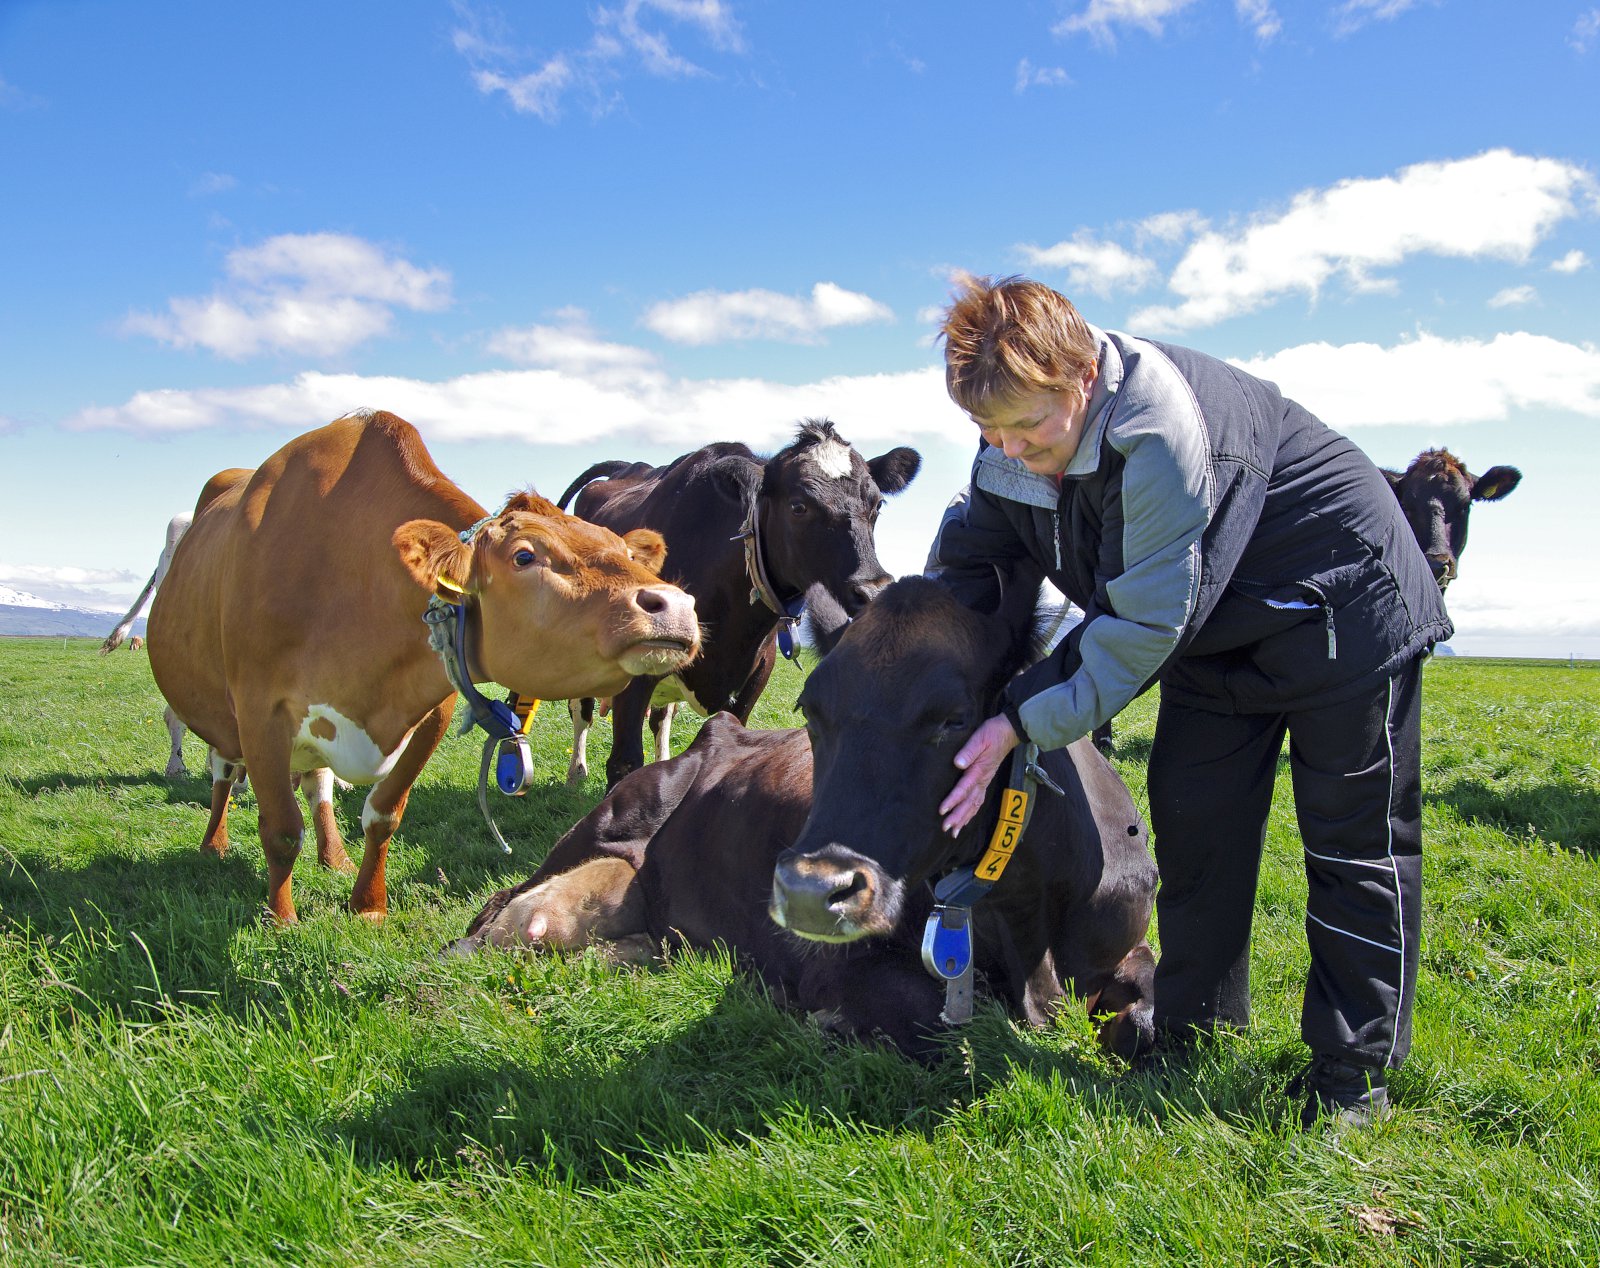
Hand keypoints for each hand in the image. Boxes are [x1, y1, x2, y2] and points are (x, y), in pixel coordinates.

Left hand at [939, 713, 1020, 835]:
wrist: (1008, 732)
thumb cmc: (992, 733)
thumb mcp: (979, 738)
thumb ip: (969, 751)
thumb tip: (958, 763)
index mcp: (979, 771)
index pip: (964, 789)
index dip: (953, 800)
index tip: (942, 811)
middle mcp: (982, 780)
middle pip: (969, 802)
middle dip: (958, 816)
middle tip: (946, 828)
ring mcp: (985, 782)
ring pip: (974, 805)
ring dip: (964, 819)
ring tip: (954, 832)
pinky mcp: (985, 781)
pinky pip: (979, 801)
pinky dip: (972, 813)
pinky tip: (966, 820)